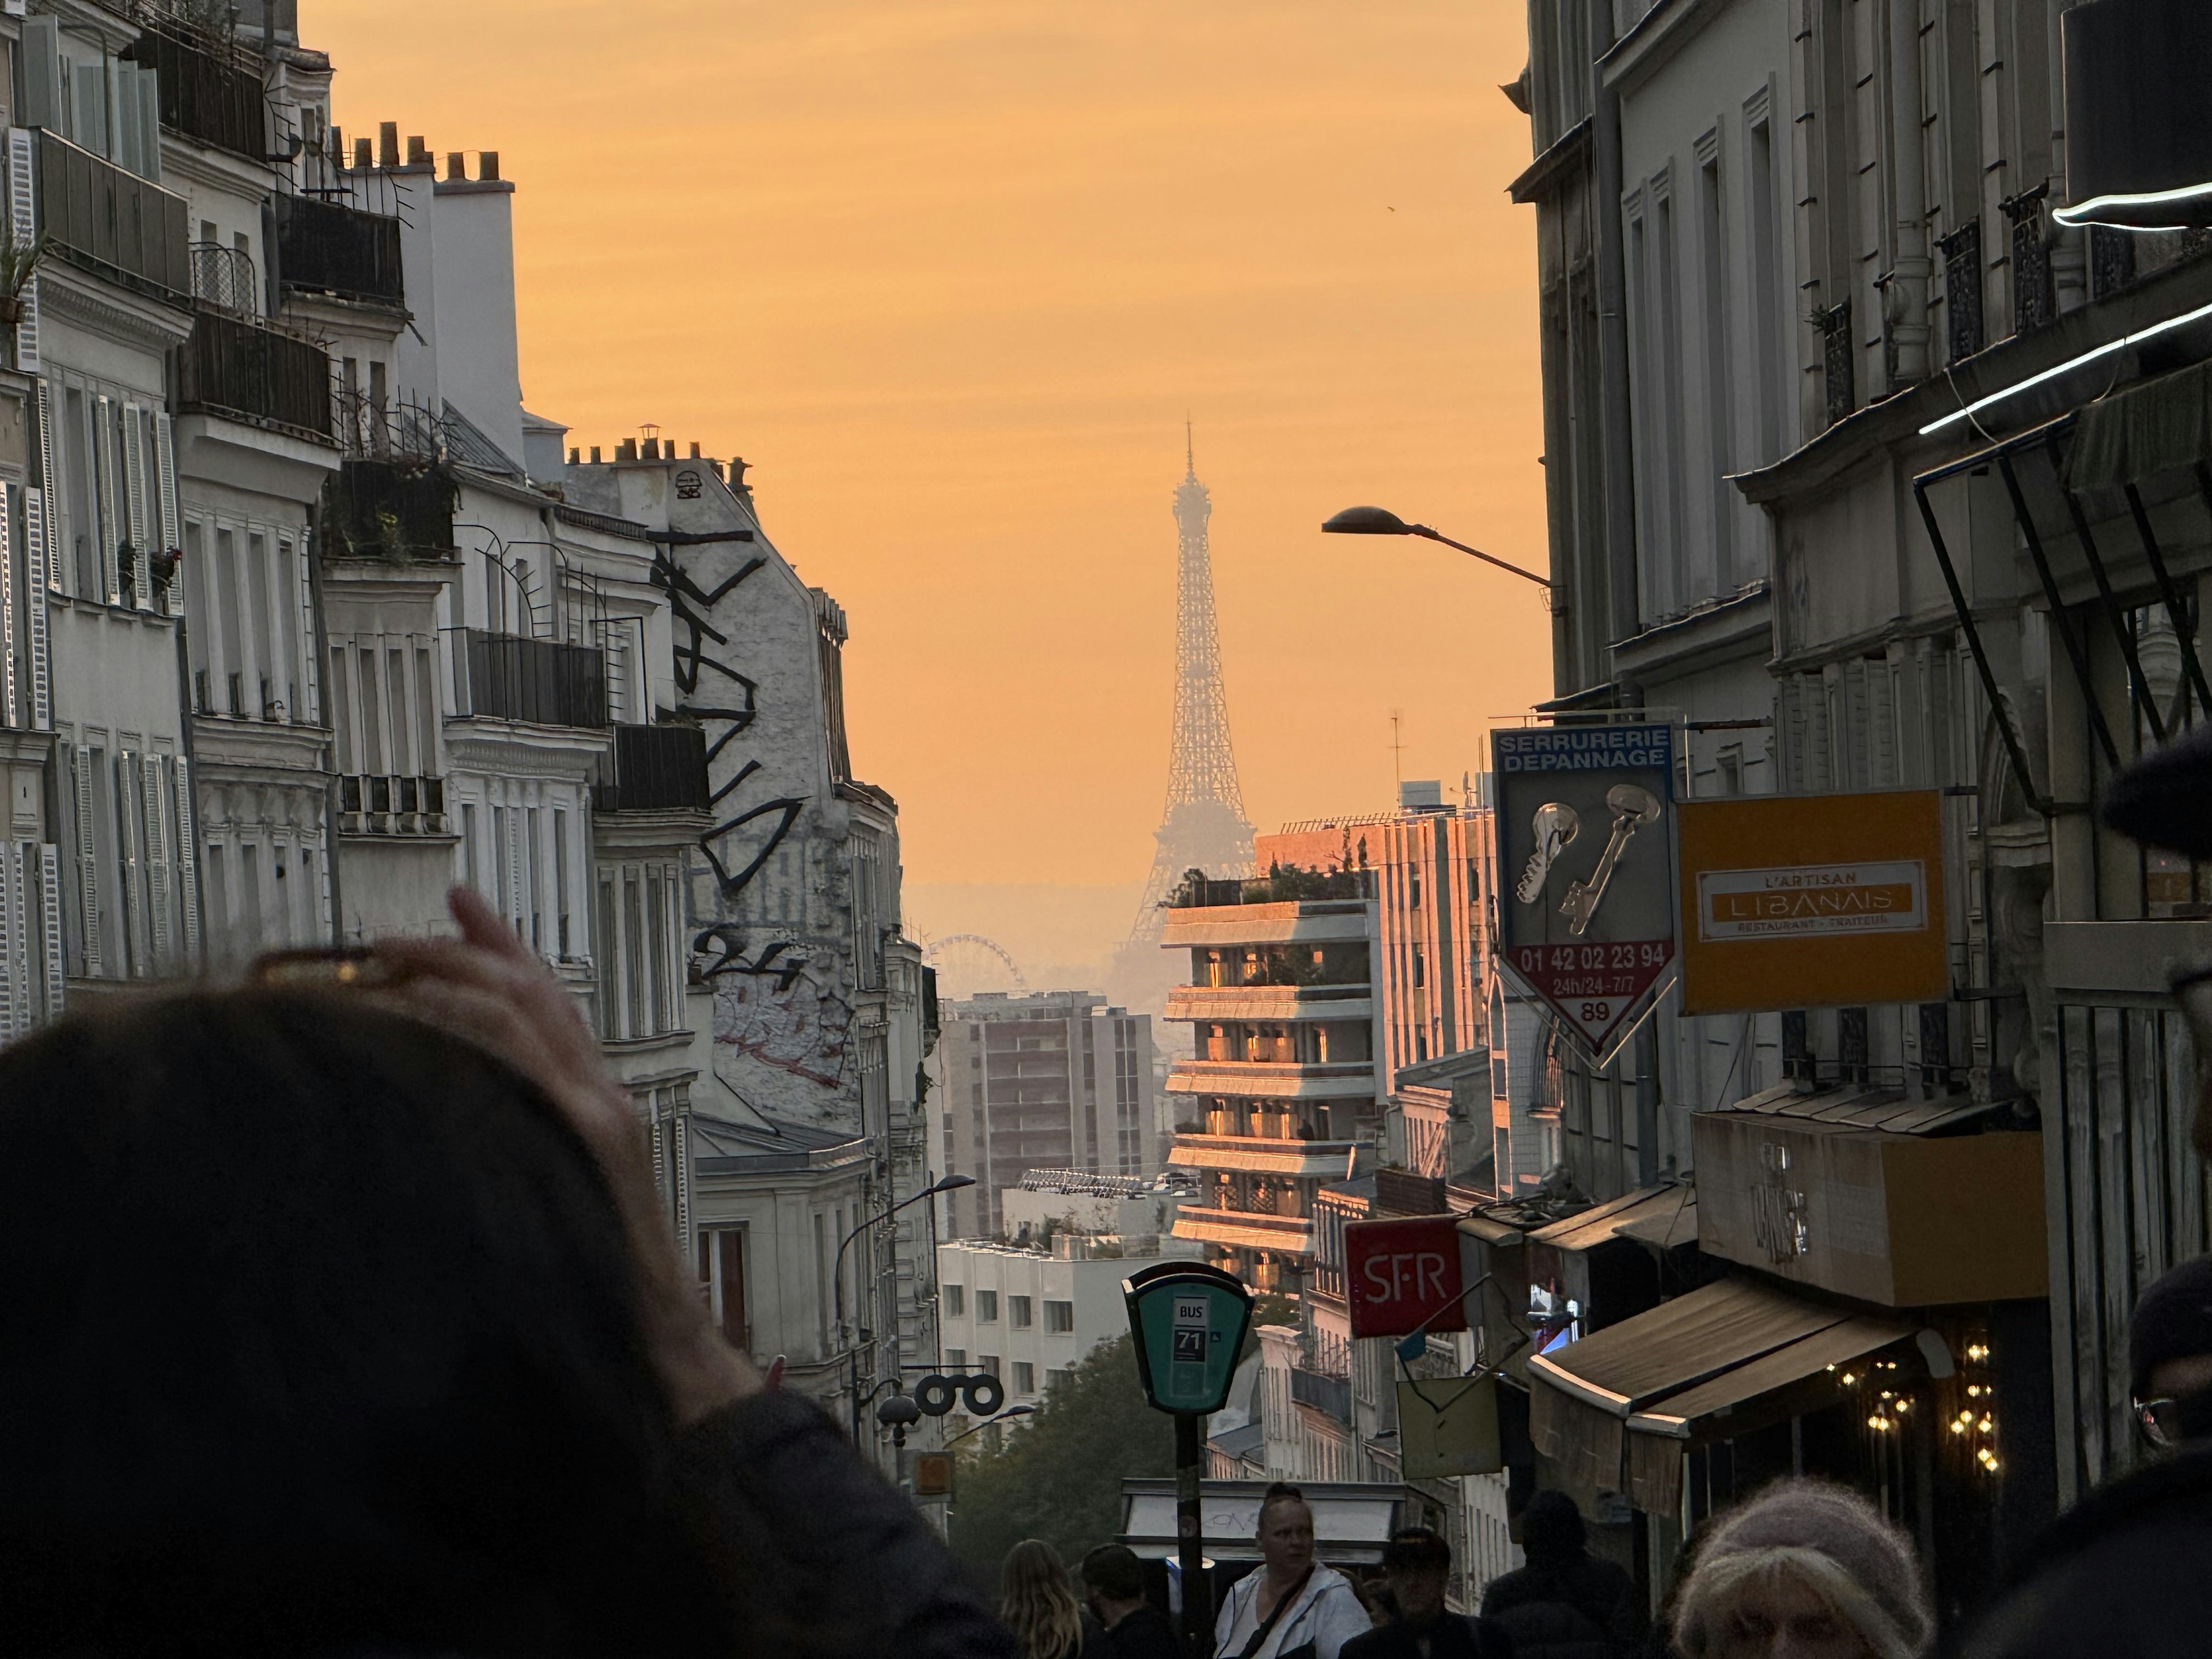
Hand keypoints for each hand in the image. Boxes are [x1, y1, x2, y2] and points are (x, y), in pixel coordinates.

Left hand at [367, 886, 761, 1424]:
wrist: (665, 1343)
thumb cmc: (606, 1288)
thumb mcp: (561, 1197)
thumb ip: (522, 1147)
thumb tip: (451, 1124)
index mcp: (595, 1106)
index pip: (548, 999)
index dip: (501, 943)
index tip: (458, 904)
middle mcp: (602, 1097)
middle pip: (535, 987)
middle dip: (461, 947)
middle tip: (394, 936)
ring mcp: (598, 1115)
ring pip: (525, 1008)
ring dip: (453, 974)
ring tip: (390, 964)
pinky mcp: (588, 1141)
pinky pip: (523, 1059)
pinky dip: (472, 1025)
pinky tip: (424, 1016)